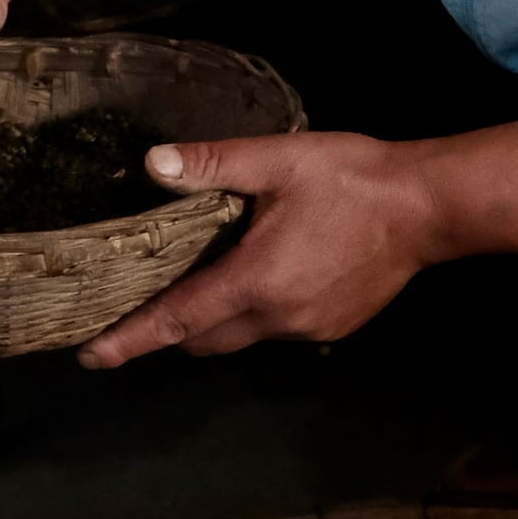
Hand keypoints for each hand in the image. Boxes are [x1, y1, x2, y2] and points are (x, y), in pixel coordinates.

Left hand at [79, 131, 442, 364]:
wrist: (427, 207)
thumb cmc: (351, 178)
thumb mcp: (279, 160)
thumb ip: (215, 164)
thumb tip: (153, 165)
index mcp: (256, 281)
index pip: (177, 320)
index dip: (130, 340)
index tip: (90, 358)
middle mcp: (277, 318)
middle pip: (202, 340)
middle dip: (169, 330)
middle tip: (140, 304)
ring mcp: (307, 330)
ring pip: (239, 337)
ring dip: (215, 318)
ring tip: (205, 279)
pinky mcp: (332, 329)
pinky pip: (275, 332)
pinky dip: (255, 314)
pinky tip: (266, 277)